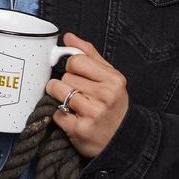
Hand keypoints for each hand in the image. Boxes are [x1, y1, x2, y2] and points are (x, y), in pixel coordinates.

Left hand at [45, 33, 128, 157]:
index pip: (76, 60)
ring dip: (60, 97)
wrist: (123, 141)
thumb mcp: (110, 78)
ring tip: (73, 104)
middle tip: (80, 95)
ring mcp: (92, 113)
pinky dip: (60, 115)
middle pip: (65, 76)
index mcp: (113, 80)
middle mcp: (105, 96)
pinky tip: (73, 118)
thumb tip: (69, 38)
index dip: (72, 67)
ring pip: (57, 90)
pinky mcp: (79, 129)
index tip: (78, 76)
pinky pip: (56, 112)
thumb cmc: (113, 106)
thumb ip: (89, 55)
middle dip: (68, 84)